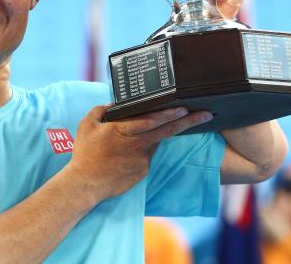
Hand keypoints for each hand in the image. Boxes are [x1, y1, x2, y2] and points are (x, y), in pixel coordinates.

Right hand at [66, 105, 211, 202]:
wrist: (86, 184)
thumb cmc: (84, 154)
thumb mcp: (87, 125)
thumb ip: (101, 110)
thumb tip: (112, 105)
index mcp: (122, 130)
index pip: (151, 120)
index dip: (169, 114)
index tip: (184, 108)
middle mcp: (136, 145)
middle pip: (167, 131)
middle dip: (188, 121)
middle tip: (205, 114)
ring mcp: (142, 160)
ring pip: (156, 142)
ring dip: (159, 135)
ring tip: (153, 131)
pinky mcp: (143, 171)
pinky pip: (148, 156)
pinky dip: (144, 150)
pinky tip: (129, 155)